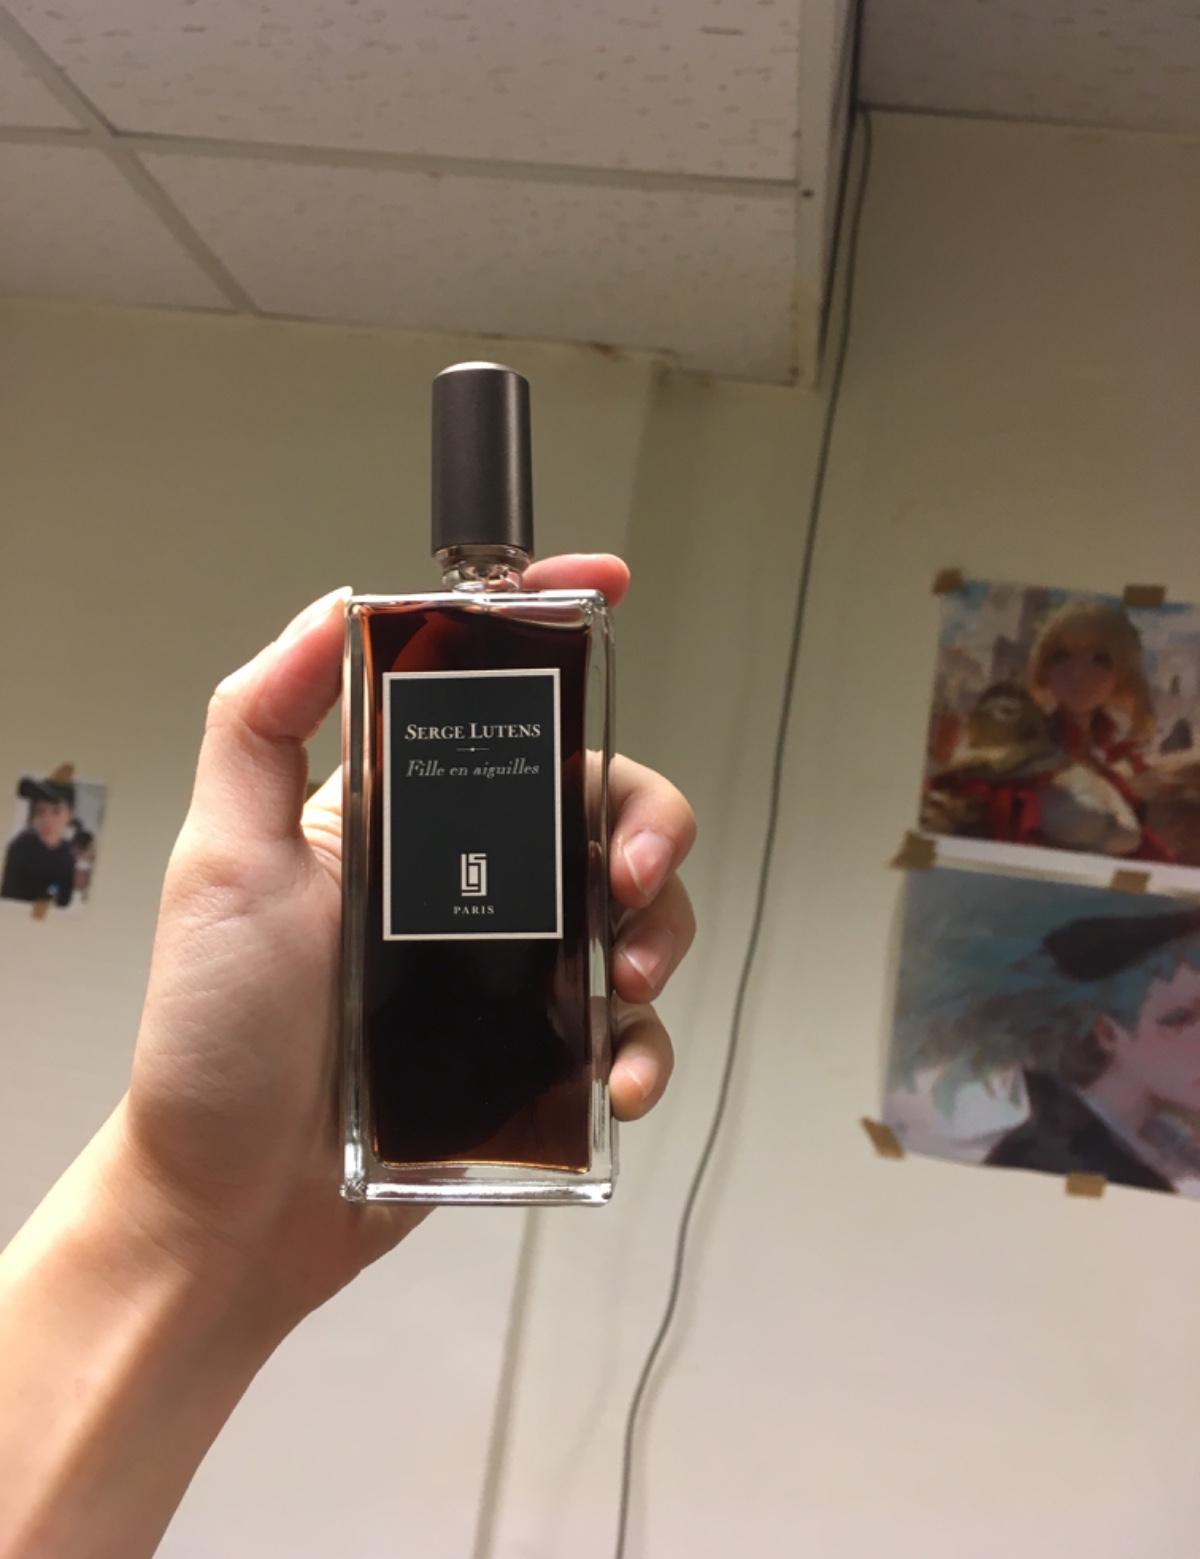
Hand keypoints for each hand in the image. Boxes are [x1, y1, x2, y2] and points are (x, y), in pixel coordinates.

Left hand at [115, 554, 695, 1329]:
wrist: (234, 1205)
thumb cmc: (217, 1034)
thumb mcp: (222, 862)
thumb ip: (261, 726)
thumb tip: (334, 605)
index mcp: (406, 821)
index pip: (494, 710)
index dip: (555, 642)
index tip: (610, 590)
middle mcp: (470, 883)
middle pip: (600, 810)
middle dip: (645, 822)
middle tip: (632, 874)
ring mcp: (511, 972)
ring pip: (634, 916)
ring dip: (661, 933)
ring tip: (627, 982)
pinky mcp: (535, 1058)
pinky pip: (623, 1035)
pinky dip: (643, 1050)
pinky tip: (619, 1081)